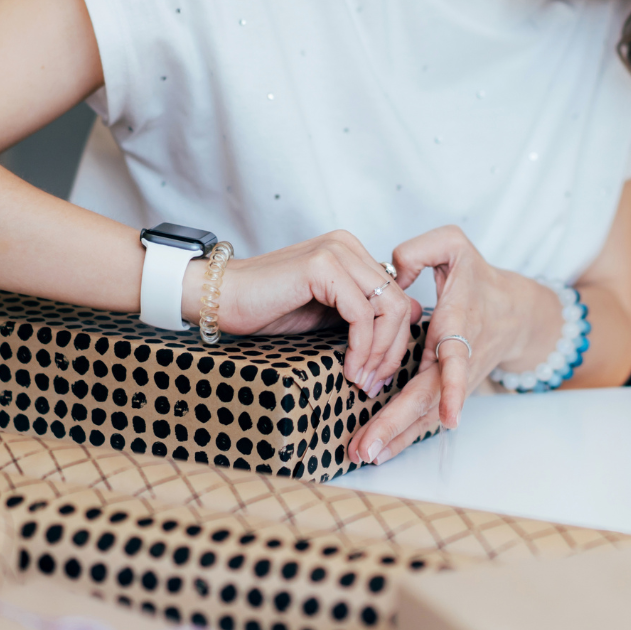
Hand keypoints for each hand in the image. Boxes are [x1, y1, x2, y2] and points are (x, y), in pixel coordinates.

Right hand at [183, 230, 420, 391]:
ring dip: (379, 353)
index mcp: (351, 253)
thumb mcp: (325, 314)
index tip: (380, 375)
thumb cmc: (265, 308)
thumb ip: (363, 314)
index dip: (395, 341)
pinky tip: (349, 368)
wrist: (218, 298)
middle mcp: (347, 246)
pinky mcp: (321, 266)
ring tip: (362, 380)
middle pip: (398, 304)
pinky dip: (362, 347)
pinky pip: (361, 313)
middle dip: (392, 351)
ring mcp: (335, 252)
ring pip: (387, 308)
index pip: (396, 298)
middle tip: (374, 384)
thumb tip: (412, 319)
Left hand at [347, 225, 561, 464]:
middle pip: (430, 398)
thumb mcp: (453, 245)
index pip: (458, 358)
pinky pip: (425, 416)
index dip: (453, 387)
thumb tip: (390, 276)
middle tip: (365, 448)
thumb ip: (418, 250)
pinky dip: (402, 435)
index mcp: (458, 323)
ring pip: (426, 414)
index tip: (450, 419)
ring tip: (363, 457)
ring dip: (395, 437)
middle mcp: (457, 357)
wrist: (516, 312)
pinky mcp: (449, 390)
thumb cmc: (479, 277)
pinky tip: (377, 452)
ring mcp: (454, 379)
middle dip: (396, 423)